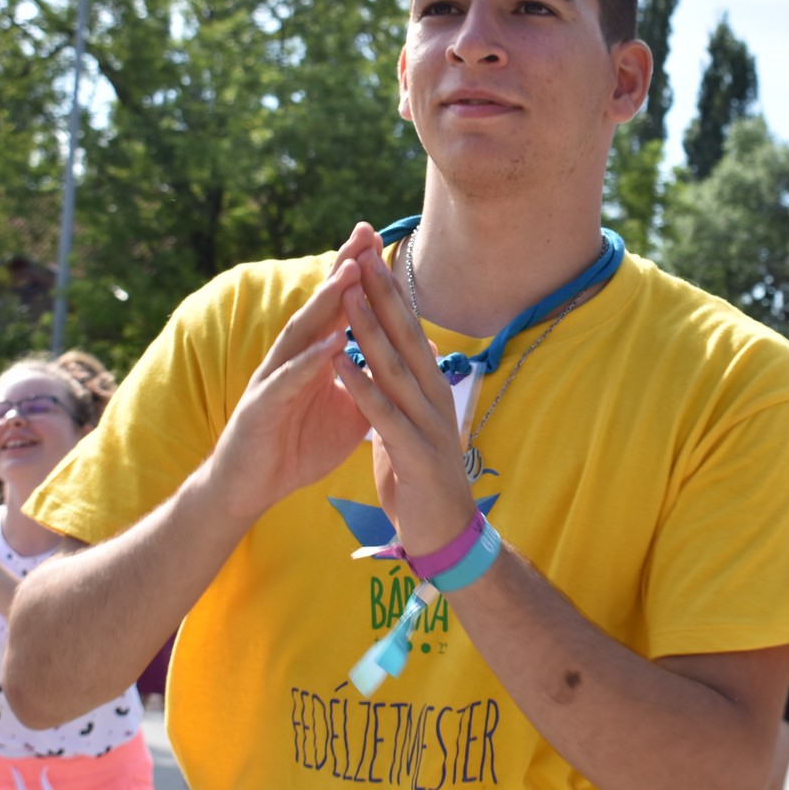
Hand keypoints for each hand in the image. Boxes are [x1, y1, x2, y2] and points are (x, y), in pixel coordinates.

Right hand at [207, 223, 382, 523]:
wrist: (252, 488)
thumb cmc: (296, 446)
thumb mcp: (347, 413)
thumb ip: (371, 383)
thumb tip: (407, 363)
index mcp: (313, 357)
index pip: (338, 307)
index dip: (358, 274)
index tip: (380, 240)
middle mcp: (292, 358)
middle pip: (320, 305)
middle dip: (343, 268)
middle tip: (366, 232)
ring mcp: (274, 378)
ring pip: (302, 333)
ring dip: (327, 303)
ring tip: (351, 273)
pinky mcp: (262, 407)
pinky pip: (288, 380)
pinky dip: (310, 361)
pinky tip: (332, 343)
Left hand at [335, 245, 477, 555]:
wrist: (447, 536)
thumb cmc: (425, 482)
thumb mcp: (415, 427)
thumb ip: (410, 390)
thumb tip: (417, 353)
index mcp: (433, 390)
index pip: (411, 332)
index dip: (391, 294)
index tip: (371, 256)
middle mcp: (436, 398)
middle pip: (407, 337)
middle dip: (383, 295)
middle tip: (363, 253)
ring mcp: (429, 424)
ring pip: (396, 368)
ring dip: (369, 330)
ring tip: (347, 294)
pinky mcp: (416, 453)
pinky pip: (383, 415)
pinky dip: (361, 387)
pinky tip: (341, 365)